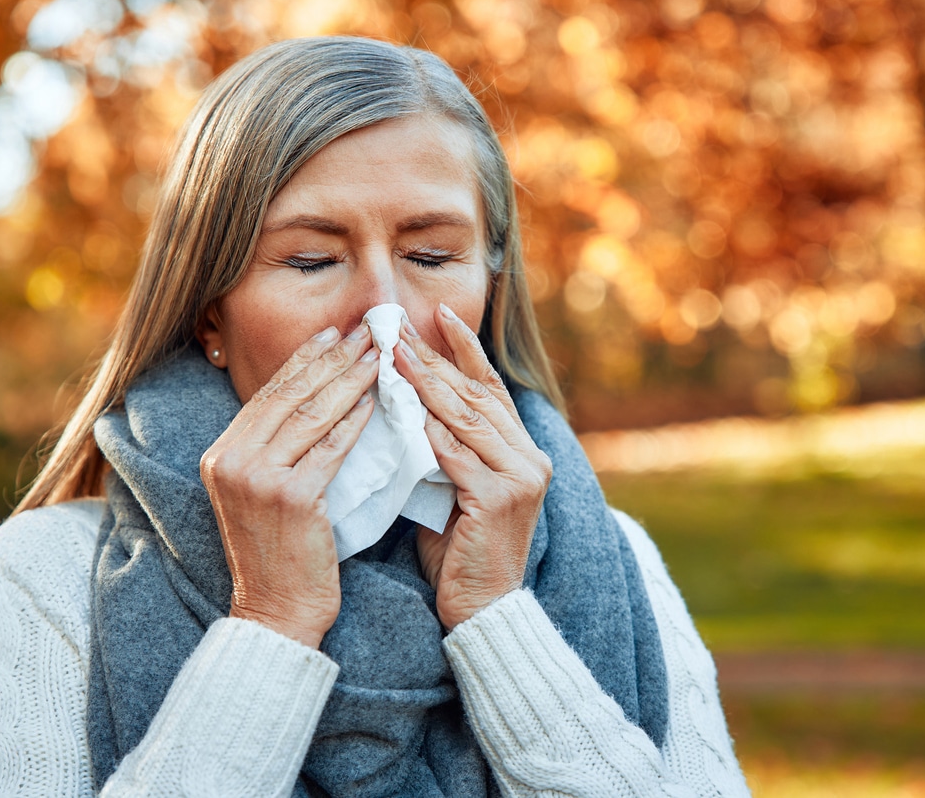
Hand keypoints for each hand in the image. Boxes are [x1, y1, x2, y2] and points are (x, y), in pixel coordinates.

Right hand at [200, 324, 378, 647]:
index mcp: (220, 454)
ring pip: (312, 415)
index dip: (303, 360)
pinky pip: (331, 448)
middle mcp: (231, 460)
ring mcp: (257, 478)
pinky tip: (377, 400)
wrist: (276, 613)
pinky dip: (356, 421)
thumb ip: (276, 449)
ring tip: (378, 355)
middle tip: (364, 332)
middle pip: (289, 395)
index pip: (268, 394)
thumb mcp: (262, 493)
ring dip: (349, 380)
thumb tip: (315, 395)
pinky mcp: (290, 497)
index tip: (333, 334)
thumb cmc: (280, 554)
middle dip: (331, 358)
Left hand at [393, 304, 551, 630]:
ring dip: (427, 383)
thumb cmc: (460, 552)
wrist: (480, 610)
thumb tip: (407, 404)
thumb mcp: (455, 489)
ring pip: (466, 417)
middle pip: (476, 394)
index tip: (438, 314)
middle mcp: (529, 458)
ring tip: (395, 354)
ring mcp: (520, 478)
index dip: (465, 349)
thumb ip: (445, 449)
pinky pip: (455, 454)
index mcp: (522, 452)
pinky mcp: (499, 499)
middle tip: (400, 327)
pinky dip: (426, 430)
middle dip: (436, 358)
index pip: (490, 388)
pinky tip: (401, 407)